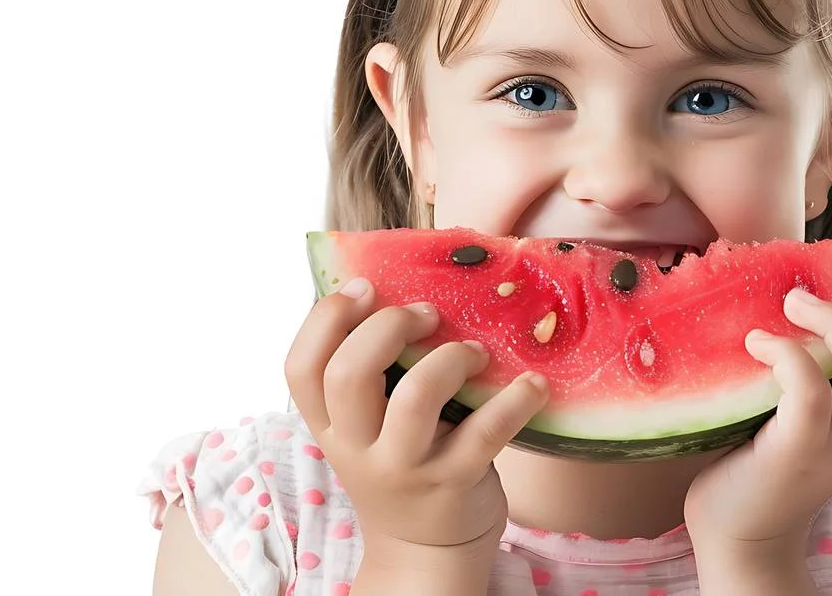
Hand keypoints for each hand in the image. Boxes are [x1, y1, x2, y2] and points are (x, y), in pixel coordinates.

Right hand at [284, 278, 549, 562]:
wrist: (427, 548)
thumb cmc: (401, 460)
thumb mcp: (366, 426)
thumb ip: (370, 371)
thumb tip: (397, 283)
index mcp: (330, 424)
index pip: (300, 368)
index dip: (326, 319)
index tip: (366, 288)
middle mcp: (357, 448)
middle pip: (348, 374)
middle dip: (389, 326)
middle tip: (428, 313)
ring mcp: (405, 468)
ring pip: (415, 399)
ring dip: (450, 358)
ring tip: (475, 352)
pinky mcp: (454, 482)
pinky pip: (486, 432)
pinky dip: (515, 400)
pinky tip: (532, 383)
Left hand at [683, 286, 831, 552]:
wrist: (734, 537)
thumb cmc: (753, 464)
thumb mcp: (793, 417)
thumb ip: (807, 377)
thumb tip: (783, 301)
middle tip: (813, 294)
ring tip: (793, 304)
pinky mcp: (794, 453)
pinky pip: (812, 395)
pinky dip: (789, 356)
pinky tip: (757, 344)